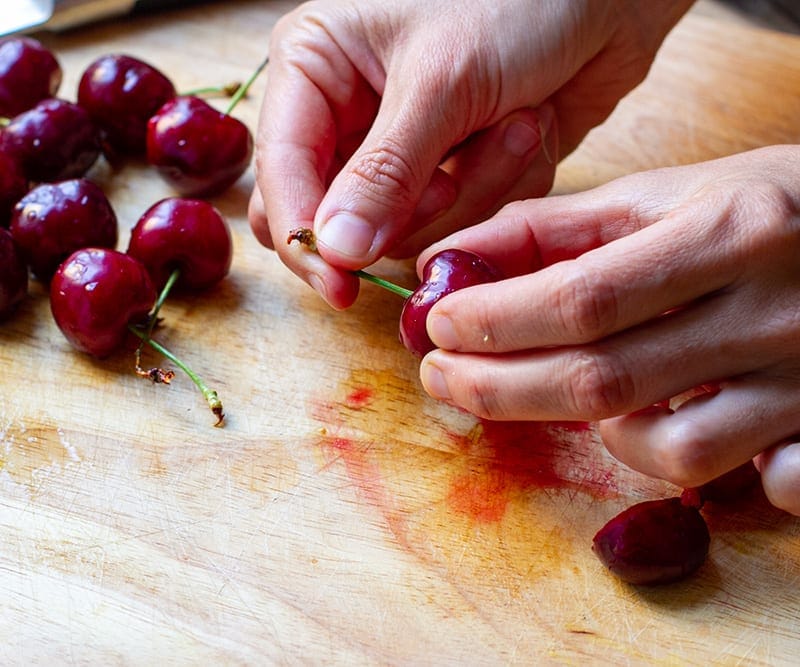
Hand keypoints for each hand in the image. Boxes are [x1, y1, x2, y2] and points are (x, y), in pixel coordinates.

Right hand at [249, 0, 692, 307]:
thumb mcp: (441, 80)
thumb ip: (384, 173)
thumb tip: (335, 252)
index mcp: (316, 68)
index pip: (283, 173)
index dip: (306, 238)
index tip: (340, 288)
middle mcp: (352, 114)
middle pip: (339, 219)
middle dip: (405, 214)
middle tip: (447, 180)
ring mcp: (407, 149)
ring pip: (408, 229)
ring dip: (473, 189)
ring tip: (515, 125)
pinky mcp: (457, 170)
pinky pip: (463, 219)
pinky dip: (504, 184)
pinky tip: (530, 127)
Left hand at [417, 145, 799, 515]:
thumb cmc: (764, 206)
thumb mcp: (668, 194)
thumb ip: (558, 226)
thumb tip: (454, 260)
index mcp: (728, 232)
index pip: (583, 297)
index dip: (497, 321)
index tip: (438, 327)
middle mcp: (771, 312)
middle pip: (603, 379)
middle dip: (500, 387)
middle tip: (442, 378)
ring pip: (669, 450)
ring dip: (591, 431)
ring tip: (562, 392)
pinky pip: (743, 482)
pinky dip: (675, 462)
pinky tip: (649, 427)